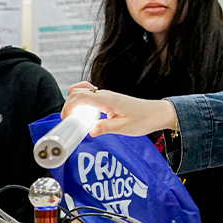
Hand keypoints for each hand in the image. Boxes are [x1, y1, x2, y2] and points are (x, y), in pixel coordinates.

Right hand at [62, 82, 177, 137]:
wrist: (157, 113)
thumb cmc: (144, 120)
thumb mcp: (125, 127)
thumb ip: (106, 128)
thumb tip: (90, 131)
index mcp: (108, 100)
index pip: (81, 97)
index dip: (69, 106)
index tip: (65, 118)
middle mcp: (106, 95)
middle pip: (78, 92)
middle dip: (68, 103)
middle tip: (68, 120)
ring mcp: (107, 96)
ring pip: (83, 92)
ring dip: (74, 102)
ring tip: (74, 117)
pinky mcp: (109, 100)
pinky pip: (91, 97)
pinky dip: (82, 102)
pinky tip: (84, 114)